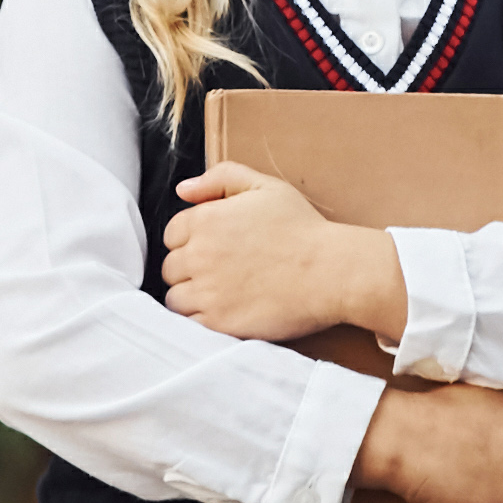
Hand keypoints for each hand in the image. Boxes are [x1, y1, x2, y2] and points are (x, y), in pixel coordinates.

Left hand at [160, 166, 405, 351]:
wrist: (331, 271)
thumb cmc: (302, 228)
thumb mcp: (265, 187)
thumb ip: (221, 178)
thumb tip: (184, 189)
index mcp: (204, 220)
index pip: (172, 234)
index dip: (192, 241)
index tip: (215, 248)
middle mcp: (198, 255)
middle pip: (171, 267)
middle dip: (190, 270)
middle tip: (222, 273)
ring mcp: (206, 291)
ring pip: (176, 298)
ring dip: (192, 297)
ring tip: (222, 295)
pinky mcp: (219, 322)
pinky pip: (190, 324)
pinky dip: (202, 320)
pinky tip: (226, 312)